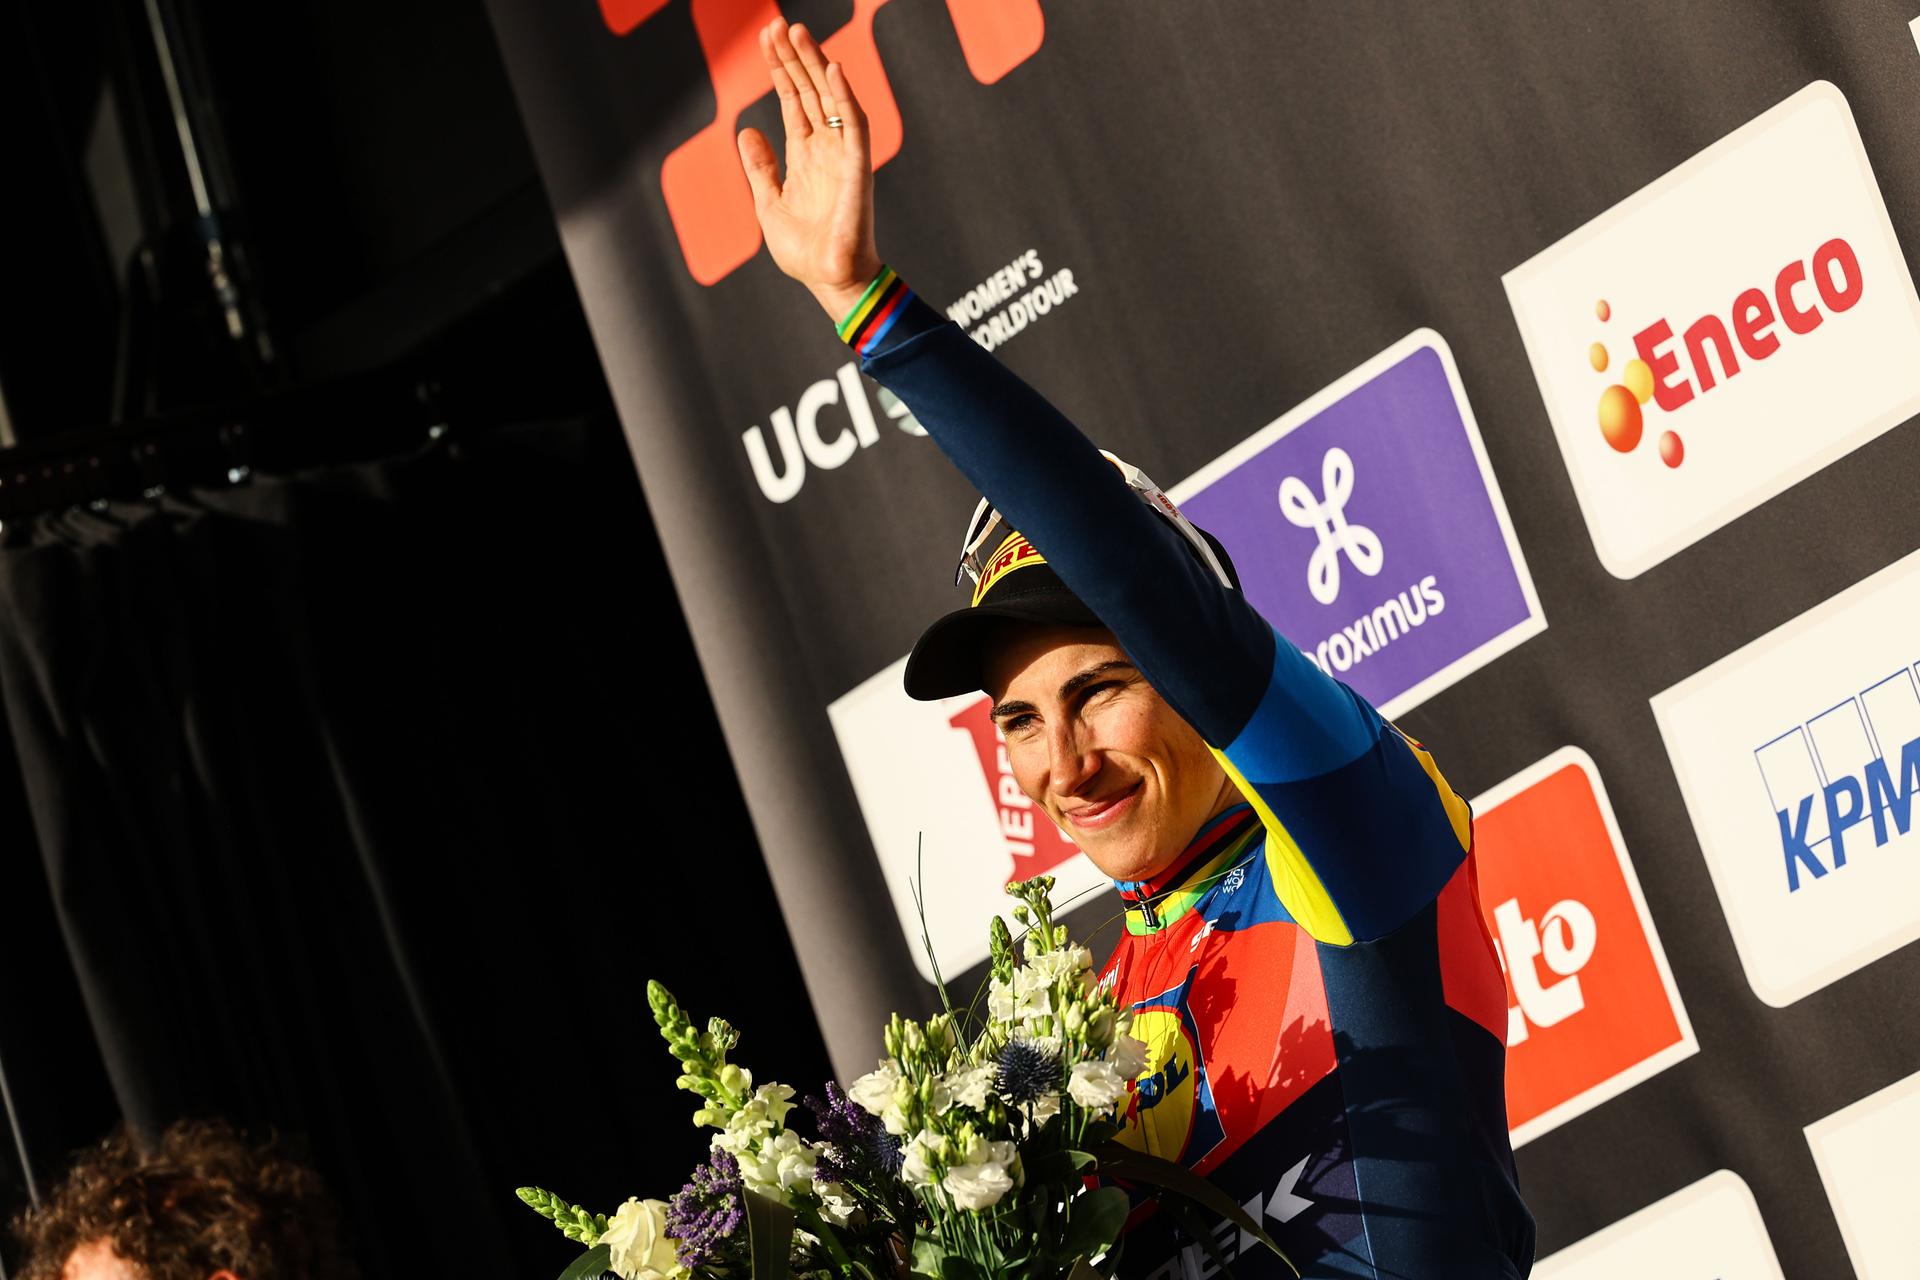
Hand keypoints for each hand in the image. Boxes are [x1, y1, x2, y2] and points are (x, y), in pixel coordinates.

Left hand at [738, 19, 882, 320]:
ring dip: (816, 65)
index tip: (767, 38)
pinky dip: (845, 97)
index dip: (780, 70)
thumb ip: (759, 167)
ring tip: (798, 33)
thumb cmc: (804, 251)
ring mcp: (843, 156)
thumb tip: (746, 131)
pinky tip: (832, 70)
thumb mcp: (768, 203)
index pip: (794, 100)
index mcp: (806, 155)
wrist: (829, 280)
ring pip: (831, 98)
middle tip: (779, 24)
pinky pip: (855, 127)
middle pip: (810, 90)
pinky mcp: (858, 170)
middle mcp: (826, 149)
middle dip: (794, 57)